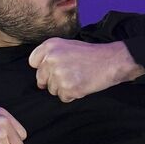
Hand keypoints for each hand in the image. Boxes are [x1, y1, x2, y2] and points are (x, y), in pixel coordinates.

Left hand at [29, 39, 143, 102]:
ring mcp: (58, 74)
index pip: (33, 62)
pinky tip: (82, 85)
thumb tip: (40, 75)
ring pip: (52, 90)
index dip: (43, 69)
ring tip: (78, 79)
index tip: (53, 70)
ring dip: (64, 88)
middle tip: (69, 76)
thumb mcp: (67, 45)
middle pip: (41, 79)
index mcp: (50, 46)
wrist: (111, 61)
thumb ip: (51, 55)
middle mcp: (51, 59)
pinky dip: (72, 95)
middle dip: (52, 81)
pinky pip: (63, 97)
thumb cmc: (90, 55)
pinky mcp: (68, 88)